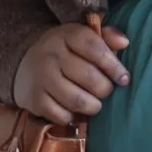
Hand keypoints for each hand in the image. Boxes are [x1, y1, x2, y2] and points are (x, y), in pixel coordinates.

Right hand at [13, 23, 129, 123]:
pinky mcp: (34, 99)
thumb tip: (124, 42)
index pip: (93, 47)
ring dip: (93, 106)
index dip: (113, 65)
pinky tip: (74, 109)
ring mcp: (41, 77)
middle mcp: (51, 54)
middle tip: (107, 91)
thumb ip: (107, 37)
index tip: (124, 78)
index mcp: (67, 35)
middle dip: (105, 89)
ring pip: (77, 100)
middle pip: (89, 77)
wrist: (27, 65)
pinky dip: (73, 117)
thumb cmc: (68, 52)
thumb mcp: (84, 38)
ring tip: (95, 103)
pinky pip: (62, 115)